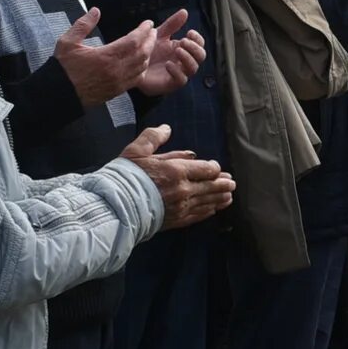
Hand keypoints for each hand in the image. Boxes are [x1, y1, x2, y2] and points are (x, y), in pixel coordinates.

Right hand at [54, 8, 163, 106]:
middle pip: (142, 53)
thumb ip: (83, 25)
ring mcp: (118, 82)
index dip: (143, 31)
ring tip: (149, 44)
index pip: (133, 41)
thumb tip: (95, 10)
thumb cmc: (63, 68)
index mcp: (106, 56)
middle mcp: (116, 70)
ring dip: (148, 54)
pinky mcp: (117, 91)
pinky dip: (143, 68)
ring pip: (142, 66)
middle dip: (150, 40)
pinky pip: (137, 79)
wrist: (59, 93)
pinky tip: (142, 62)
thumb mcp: (68, 42)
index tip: (148, 23)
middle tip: (152, 31)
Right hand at [119, 125, 236, 230]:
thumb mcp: (137, 150)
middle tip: (232, 183)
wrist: (116, 206)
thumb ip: (154, 137)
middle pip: (211, 186)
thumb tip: (167, 128)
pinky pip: (198, 215)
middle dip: (223, 184)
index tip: (216, 167)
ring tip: (229, 196)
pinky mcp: (177, 220)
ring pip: (208, 201)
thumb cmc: (125, 176)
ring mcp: (182, 206)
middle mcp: (184, 189)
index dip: (214, 168)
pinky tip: (214, 209)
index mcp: (177, 170)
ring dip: (220, 198)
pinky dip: (208, 211)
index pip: (206, 169)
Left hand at [132, 11, 202, 96]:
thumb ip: (172, 24)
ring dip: (188, 58)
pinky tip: (168, 64)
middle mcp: (183, 61)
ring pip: (193, 68)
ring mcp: (178, 73)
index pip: (199, 45)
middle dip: (195, 48)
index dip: (198, 39)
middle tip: (183, 41)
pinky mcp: (170, 83)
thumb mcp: (158, 34)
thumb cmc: (147, 51)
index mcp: (183, 49)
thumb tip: (184, 11)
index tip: (189, 32)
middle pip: (201, 56)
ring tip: (177, 50)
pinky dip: (177, 72)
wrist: (131, 66)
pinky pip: (181, 80)